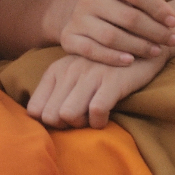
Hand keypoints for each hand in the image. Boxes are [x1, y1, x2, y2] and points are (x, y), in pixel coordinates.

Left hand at [26, 51, 167, 129]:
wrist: (139, 47)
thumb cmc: (103, 68)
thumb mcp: (75, 74)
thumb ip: (58, 92)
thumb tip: (45, 120)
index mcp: (56, 71)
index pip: (34, 109)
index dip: (49, 122)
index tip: (64, 121)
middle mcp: (69, 71)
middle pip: (50, 117)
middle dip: (64, 126)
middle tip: (81, 120)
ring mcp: (90, 75)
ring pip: (68, 115)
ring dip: (81, 124)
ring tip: (92, 117)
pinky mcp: (112, 80)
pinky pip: (96, 111)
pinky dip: (99, 121)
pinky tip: (105, 117)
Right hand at [55, 0, 174, 64]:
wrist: (82, 13)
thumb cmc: (118, 4)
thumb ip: (153, 1)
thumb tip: (171, 19)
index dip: (158, 9)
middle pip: (128, 17)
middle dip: (155, 32)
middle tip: (172, 41)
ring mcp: (76, 17)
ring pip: (111, 36)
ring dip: (138, 47)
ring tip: (156, 52)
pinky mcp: (68, 37)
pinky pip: (90, 50)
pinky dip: (112, 57)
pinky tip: (130, 61)